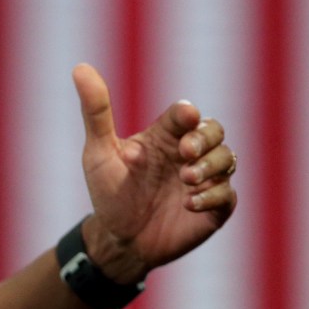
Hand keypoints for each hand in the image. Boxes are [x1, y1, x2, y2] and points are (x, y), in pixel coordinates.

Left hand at [72, 63, 237, 281]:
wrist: (118, 241)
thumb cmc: (109, 193)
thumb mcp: (98, 153)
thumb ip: (96, 112)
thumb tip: (80, 68)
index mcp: (164, 137)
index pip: (185, 115)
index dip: (188, 114)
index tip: (185, 118)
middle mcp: (187, 155)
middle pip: (215, 131)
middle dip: (206, 138)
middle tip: (185, 153)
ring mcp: (204, 180)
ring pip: (228, 158)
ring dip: (211, 166)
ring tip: (186, 181)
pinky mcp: (213, 209)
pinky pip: (228, 195)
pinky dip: (213, 196)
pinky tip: (189, 204)